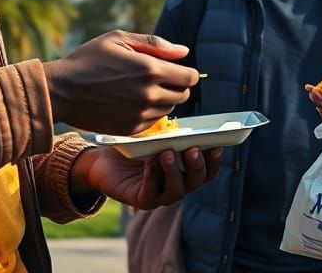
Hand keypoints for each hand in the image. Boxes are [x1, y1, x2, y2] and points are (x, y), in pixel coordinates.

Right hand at [43, 30, 198, 134]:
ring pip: (170, 109)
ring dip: (164, 99)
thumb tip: (184, 52)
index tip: (175, 69)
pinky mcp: (131, 129)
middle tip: (160, 78)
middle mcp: (149, 94)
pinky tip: (133, 102)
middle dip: (177, 85)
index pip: (189, 77)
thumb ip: (155, 44)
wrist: (61, 91)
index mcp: (150, 69)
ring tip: (143, 89)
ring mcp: (141, 115)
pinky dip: (150, 113)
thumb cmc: (89, 59)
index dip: (186, 72)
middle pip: (184, 95)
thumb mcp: (119, 39)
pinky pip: (154, 122)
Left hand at [70, 146, 223, 209]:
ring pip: (176, 190)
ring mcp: (160, 194)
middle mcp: (177, 184)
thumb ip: (169, 131)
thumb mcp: (153, 135)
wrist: (104, 158)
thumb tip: (180, 120)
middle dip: (197, 165)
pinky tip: (150, 165)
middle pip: (196, 181)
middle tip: (192, 149)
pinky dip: (152, 179)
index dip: (214, 161)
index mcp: (185, 169)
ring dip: (174, 172)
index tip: (217, 146)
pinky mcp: (142, 200)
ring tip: (166, 154)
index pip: (207, 170)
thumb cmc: (133, 144)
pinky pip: (151, 194)